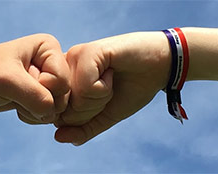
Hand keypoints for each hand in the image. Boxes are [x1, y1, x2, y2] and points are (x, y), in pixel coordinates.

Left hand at [0, 34, 69, 123]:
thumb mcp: (9, 82)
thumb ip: (38, 97)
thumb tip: (53, 115)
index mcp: (48, 47)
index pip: (62, 80)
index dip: (42, 87)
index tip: (19, 78)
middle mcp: (51, 63)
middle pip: (63, 96)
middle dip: (38, 102)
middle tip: (15, 92)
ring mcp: (46, 81)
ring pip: (56, 108)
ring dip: (34, 111)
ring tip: (14, 98)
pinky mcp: (39, 97)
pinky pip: (47, 115)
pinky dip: (31, 116)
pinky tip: (16, 106)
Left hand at [54, 32, 171, 144]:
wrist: (160, 66)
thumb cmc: (132, 88)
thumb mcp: (105, 116)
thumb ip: (83, 129)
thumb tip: (58, 137)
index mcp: (64, 82)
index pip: (57, 117)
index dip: (82, 119)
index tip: (101, 101)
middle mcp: (63, 67)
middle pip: (63, 111)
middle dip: (90, 111)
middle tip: (107, 90)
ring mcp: (74, 57)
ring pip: (73, 100)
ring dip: (99, 99)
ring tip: (111, 80)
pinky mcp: (88, 51)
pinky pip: (85, 87)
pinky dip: (104, 88)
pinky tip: (113, 73)